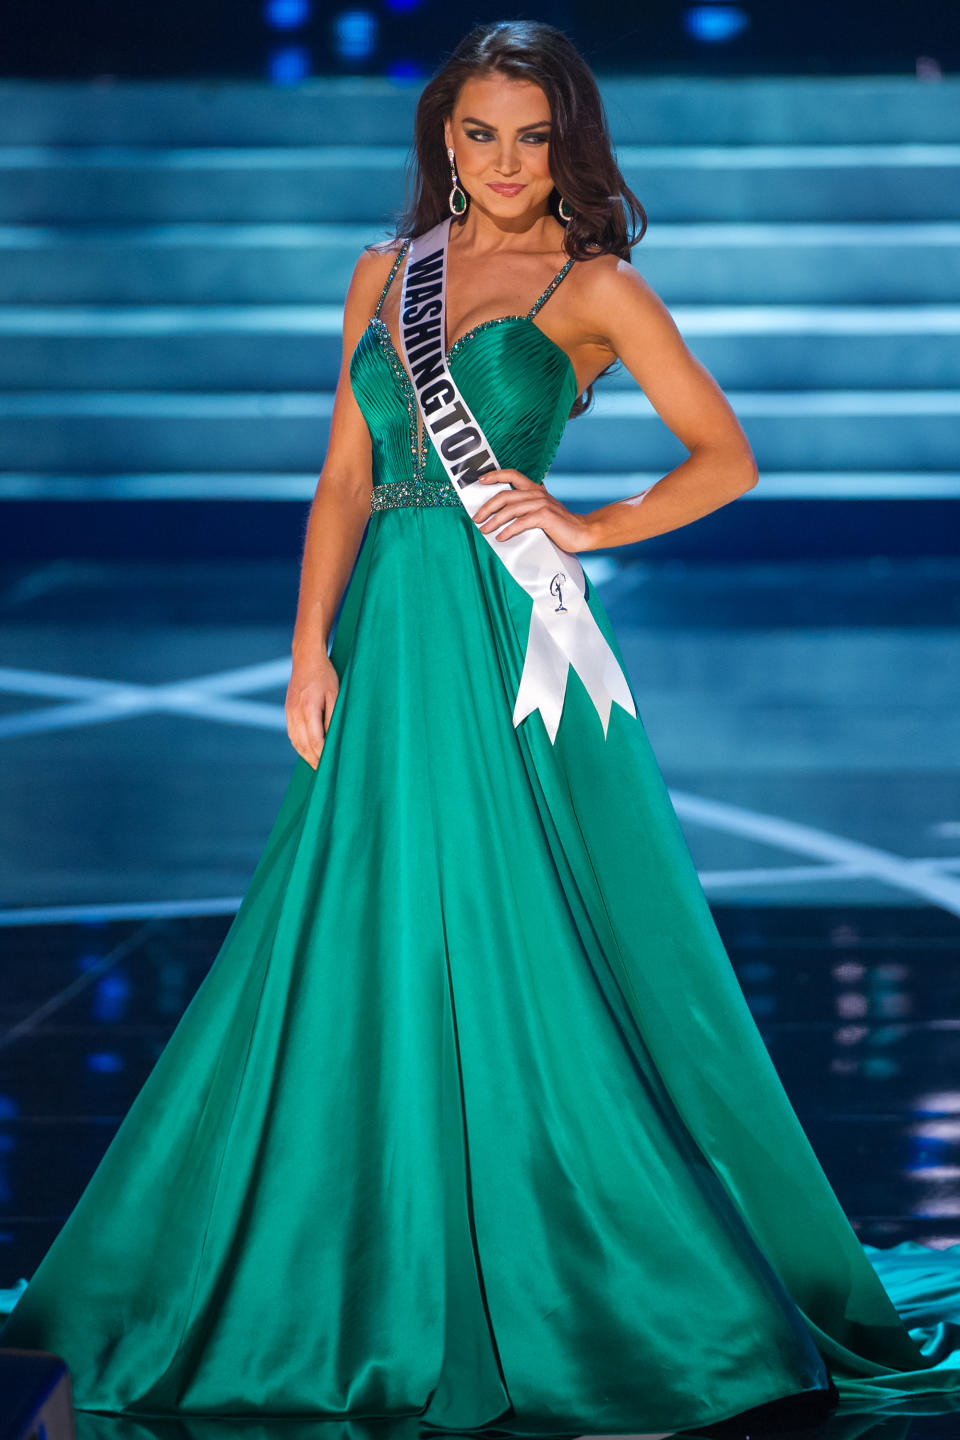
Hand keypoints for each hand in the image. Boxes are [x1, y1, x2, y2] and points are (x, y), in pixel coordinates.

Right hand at [285, 650, 339, 770]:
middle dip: (315, 761)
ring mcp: (289, 713)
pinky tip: (308, 752)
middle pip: (304, 745)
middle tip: (326, 774)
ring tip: (318, 767)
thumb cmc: (326, 676)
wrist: (306, 659)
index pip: (315, 741)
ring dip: (306, 756)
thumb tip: (332, 739)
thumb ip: (332, 718)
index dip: (323, 757)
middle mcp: (295, 714)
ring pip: (296, 742)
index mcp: (308, 710)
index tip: (331, 768)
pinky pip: (292, 735)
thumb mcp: (335, 695)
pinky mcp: (288, 712)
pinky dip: (300, 746)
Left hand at [471, 470, 594, 552]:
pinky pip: (521, 522)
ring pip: (510, 509)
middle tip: (477, 517)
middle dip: (487, 506)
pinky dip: (509, 530)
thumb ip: (526, 507)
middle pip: (505, 495)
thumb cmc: (559, 524)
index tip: (481, 480)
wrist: (582, 532)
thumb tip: (503, 513)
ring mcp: (541, 504)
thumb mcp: (541, 510)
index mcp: (535, 489)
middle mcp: (537, 493)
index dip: (495, 475)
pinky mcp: (545, 517)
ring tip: (485, 529)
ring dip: (494, 520)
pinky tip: (501, 536)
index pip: (512, 475)